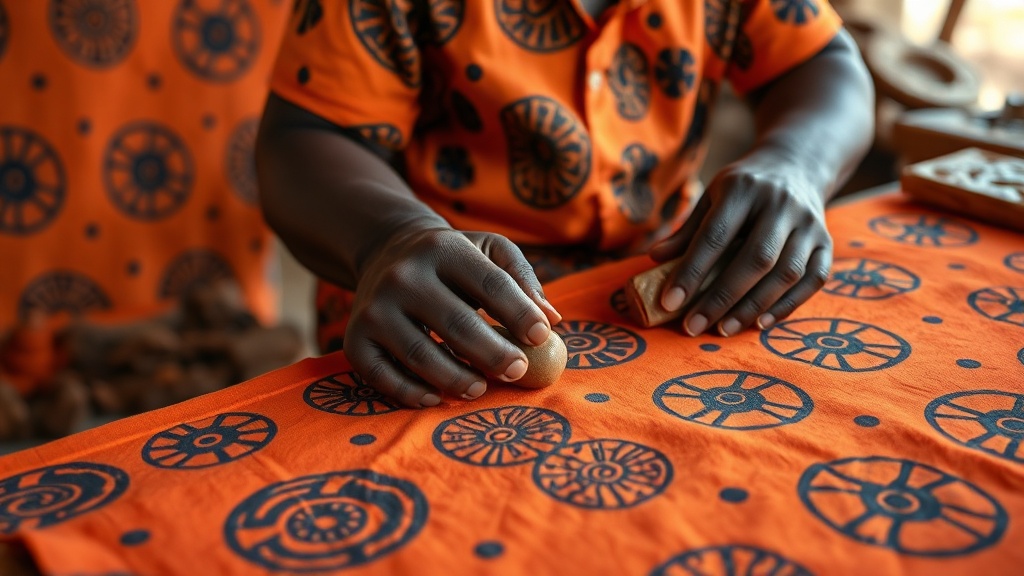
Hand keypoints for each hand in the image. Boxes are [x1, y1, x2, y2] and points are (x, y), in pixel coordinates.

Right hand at [344, 226, 561, 407]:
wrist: (385, 250)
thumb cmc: (453, 258)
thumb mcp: (489, 249)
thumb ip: (522, 278)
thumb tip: (551, 319)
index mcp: (444, 248)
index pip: (490, 284)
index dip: (520, 314)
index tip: (542, 337)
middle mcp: (404, 276)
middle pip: (456, 324)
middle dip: (493, 354)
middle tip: (517, 371)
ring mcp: (375, 308)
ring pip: (420, 355)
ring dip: (456, 379)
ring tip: (480, 388)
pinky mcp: (356, 338)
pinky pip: (382, 375)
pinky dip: (410, 393)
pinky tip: (436, 398)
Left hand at [649, 155, 832, 335]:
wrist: (795, 166)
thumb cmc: (742, 190)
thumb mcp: (711, 197)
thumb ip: (687, 231)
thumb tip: (654, 259)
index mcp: (743, 189)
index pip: (714, 236)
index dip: (691, 271)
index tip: (669, 302)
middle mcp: (781, 204)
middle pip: (755, 258)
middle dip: (722, 297)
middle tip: (694, 326)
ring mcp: (810, 223)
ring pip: (786, 273)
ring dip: (752, 306)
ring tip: (723, 329)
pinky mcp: (827, 242)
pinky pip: (813, 280)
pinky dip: (786, 306)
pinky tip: (759, 324)